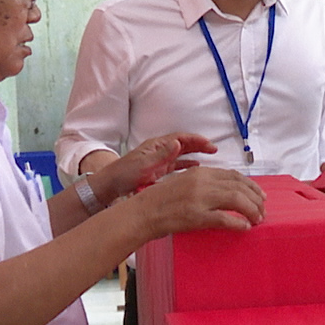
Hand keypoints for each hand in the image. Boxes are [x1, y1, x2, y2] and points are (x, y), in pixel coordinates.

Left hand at [92, 132, 215, 200]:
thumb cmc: (124, 174)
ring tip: (210, 156)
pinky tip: (196, 168)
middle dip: (199, 144)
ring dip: (195, 153)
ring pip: (181, 154)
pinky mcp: (158, 170)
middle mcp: (159, 150)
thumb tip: (178, 142)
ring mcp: (159, 160)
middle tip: (214, 149)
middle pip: (183, 144)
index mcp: (156, 146)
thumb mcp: (144, 165)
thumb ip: (161, 155)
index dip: (195, 139)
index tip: (209, 144)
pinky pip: (177, 165)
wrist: (110, 186)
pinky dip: (188, 164)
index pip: (180, 138)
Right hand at [121, 167, 263, 235]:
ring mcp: (199, 199)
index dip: (250, 185)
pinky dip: (238, 223)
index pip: (233, 176)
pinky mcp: (196, 216)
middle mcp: (202, 182)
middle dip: (256, 199)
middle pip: (239, 187)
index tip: (260, 195)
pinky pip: (225, 219)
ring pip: (237, 200)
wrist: (142, 212)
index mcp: (200, 172)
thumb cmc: (161, 201)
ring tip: (258, 219)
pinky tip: (245, 228)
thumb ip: (204, 184)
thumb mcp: (184, 183)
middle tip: (263, 210)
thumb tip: (227, 192)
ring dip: (252, 210)